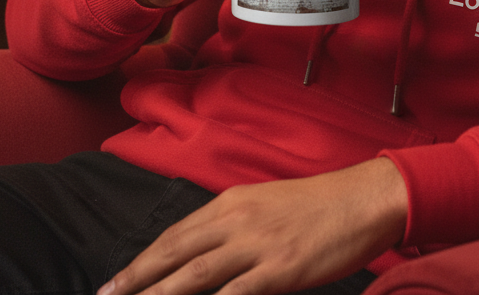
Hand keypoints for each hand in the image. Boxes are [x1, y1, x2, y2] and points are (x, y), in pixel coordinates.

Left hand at [97, 158, 407, 294]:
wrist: (361, 199)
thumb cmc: (318, 204)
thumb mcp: (266, 203)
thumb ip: (233, 225)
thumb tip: (203, 251)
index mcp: (231, 201)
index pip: (175, 235)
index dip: (143, 260)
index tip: (116, 280)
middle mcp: (236, 220)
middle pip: (174, 254)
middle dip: (137, 280)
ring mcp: (256, 246)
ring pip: (194, 277)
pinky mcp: (279, 271)